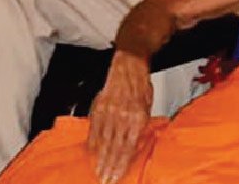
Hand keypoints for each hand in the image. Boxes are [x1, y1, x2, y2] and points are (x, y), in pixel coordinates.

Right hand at [88, 51, 151, 183]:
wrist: (129, 66)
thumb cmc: (140, 87)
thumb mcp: (147, 110)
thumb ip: (140, 129)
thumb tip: (134, 148)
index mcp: (137, 118)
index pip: (127, 148)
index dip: (120, 165)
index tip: (116, 177)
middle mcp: (121, 116)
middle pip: (113, 148)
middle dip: (108, 167)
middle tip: (105, 180)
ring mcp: (108, 111)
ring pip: (102, 141)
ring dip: (99, 158)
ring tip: (97, 171)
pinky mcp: (98, 106)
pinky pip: (93, 128)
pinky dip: (91, 142)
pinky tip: (90, 153)